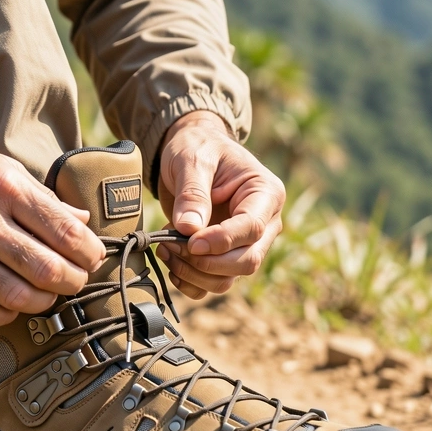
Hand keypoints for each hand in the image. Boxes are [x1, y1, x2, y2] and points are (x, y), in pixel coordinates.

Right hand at [0, 121, 105, 325]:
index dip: (89, 252)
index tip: (92, 258)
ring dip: (44, 301)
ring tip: (48, 295)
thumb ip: (40, 197)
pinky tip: (13, 303)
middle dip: (73, 281)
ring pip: (19, 297)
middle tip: (76, 281)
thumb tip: (81, 222)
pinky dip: (7, 313)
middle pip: (47, 270)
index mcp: (3, 188)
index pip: (65, 232)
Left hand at [156, 112, 285, 298]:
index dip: (222, 241)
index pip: (253, 228)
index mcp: (265, 194)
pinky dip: (189, 281)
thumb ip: (193, 192)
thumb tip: (189, 229)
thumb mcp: (193, 159)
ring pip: (228, 279)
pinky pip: (212, 283)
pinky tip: (171, 260)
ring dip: (194, 274)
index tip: (190, 242)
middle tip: (171, 244)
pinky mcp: (226, 257)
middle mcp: (264, 224)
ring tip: (166, 248)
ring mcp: (246, 244)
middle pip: (247, 261)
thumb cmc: (198, 147)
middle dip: (206, 262)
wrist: (191, 152)